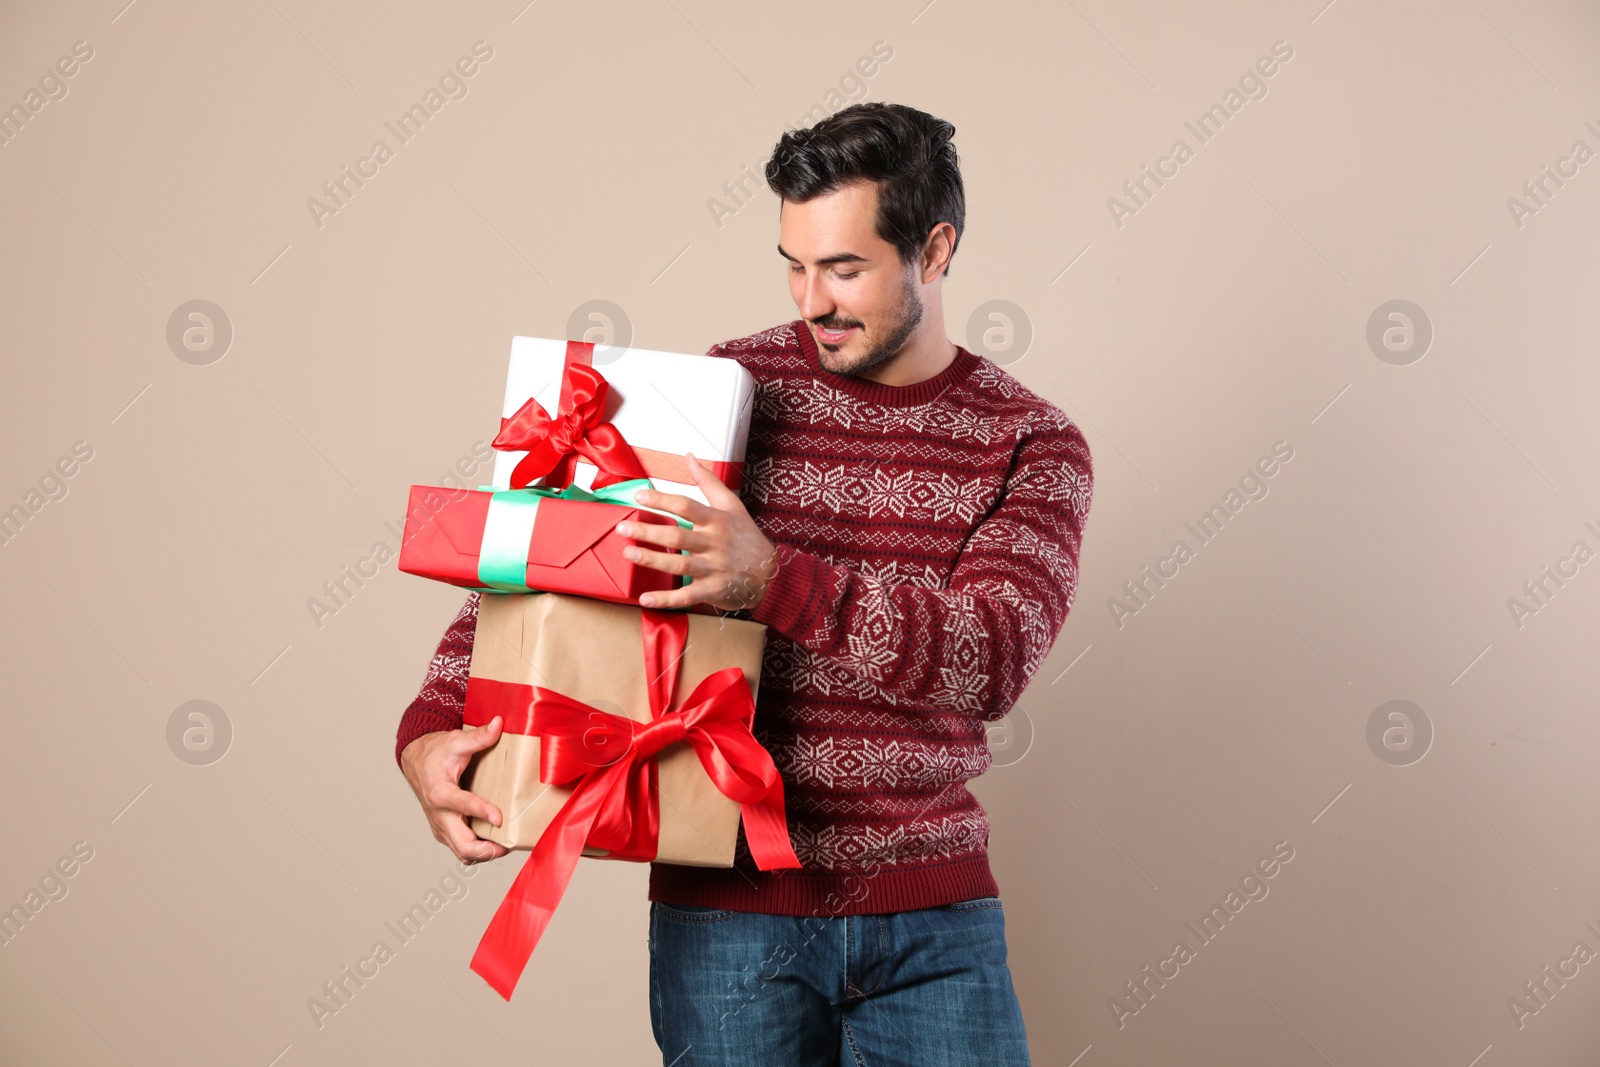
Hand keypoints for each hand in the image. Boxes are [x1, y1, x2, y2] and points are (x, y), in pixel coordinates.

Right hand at [400, 717, 509, 863]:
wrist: (416, 762)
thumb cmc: (435, 752)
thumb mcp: (456, 741)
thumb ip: (478, 736)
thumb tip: (499, 723)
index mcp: (440, 792)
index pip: (462, 805)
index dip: (482, 812)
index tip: (500, 819)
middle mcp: (439, 815)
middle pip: (462, 845)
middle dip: (487, 850)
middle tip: (509, 844)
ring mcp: (441, 826)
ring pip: (462, 852)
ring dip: (485, 853)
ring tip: (507, 844)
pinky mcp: (445, 831)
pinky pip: (461, 848)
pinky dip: (478, 850)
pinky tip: (496, 842)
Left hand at [614, 452, 779, 611]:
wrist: (770, 573)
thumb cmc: (746, 536)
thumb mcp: (732, 505)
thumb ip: (708, 482)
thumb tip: (689, 457)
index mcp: (717, 521)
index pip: (686, 506)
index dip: (662, 500)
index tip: (639, 496)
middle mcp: (714, 544)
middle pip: (677, 536)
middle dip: (648, 532)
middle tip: (622, 528)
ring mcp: (713, 568)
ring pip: (679, 565)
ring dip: (652, 560)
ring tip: (628, 553)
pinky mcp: (712, 590)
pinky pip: (687, 596)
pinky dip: (666, 600)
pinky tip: (645, 599)